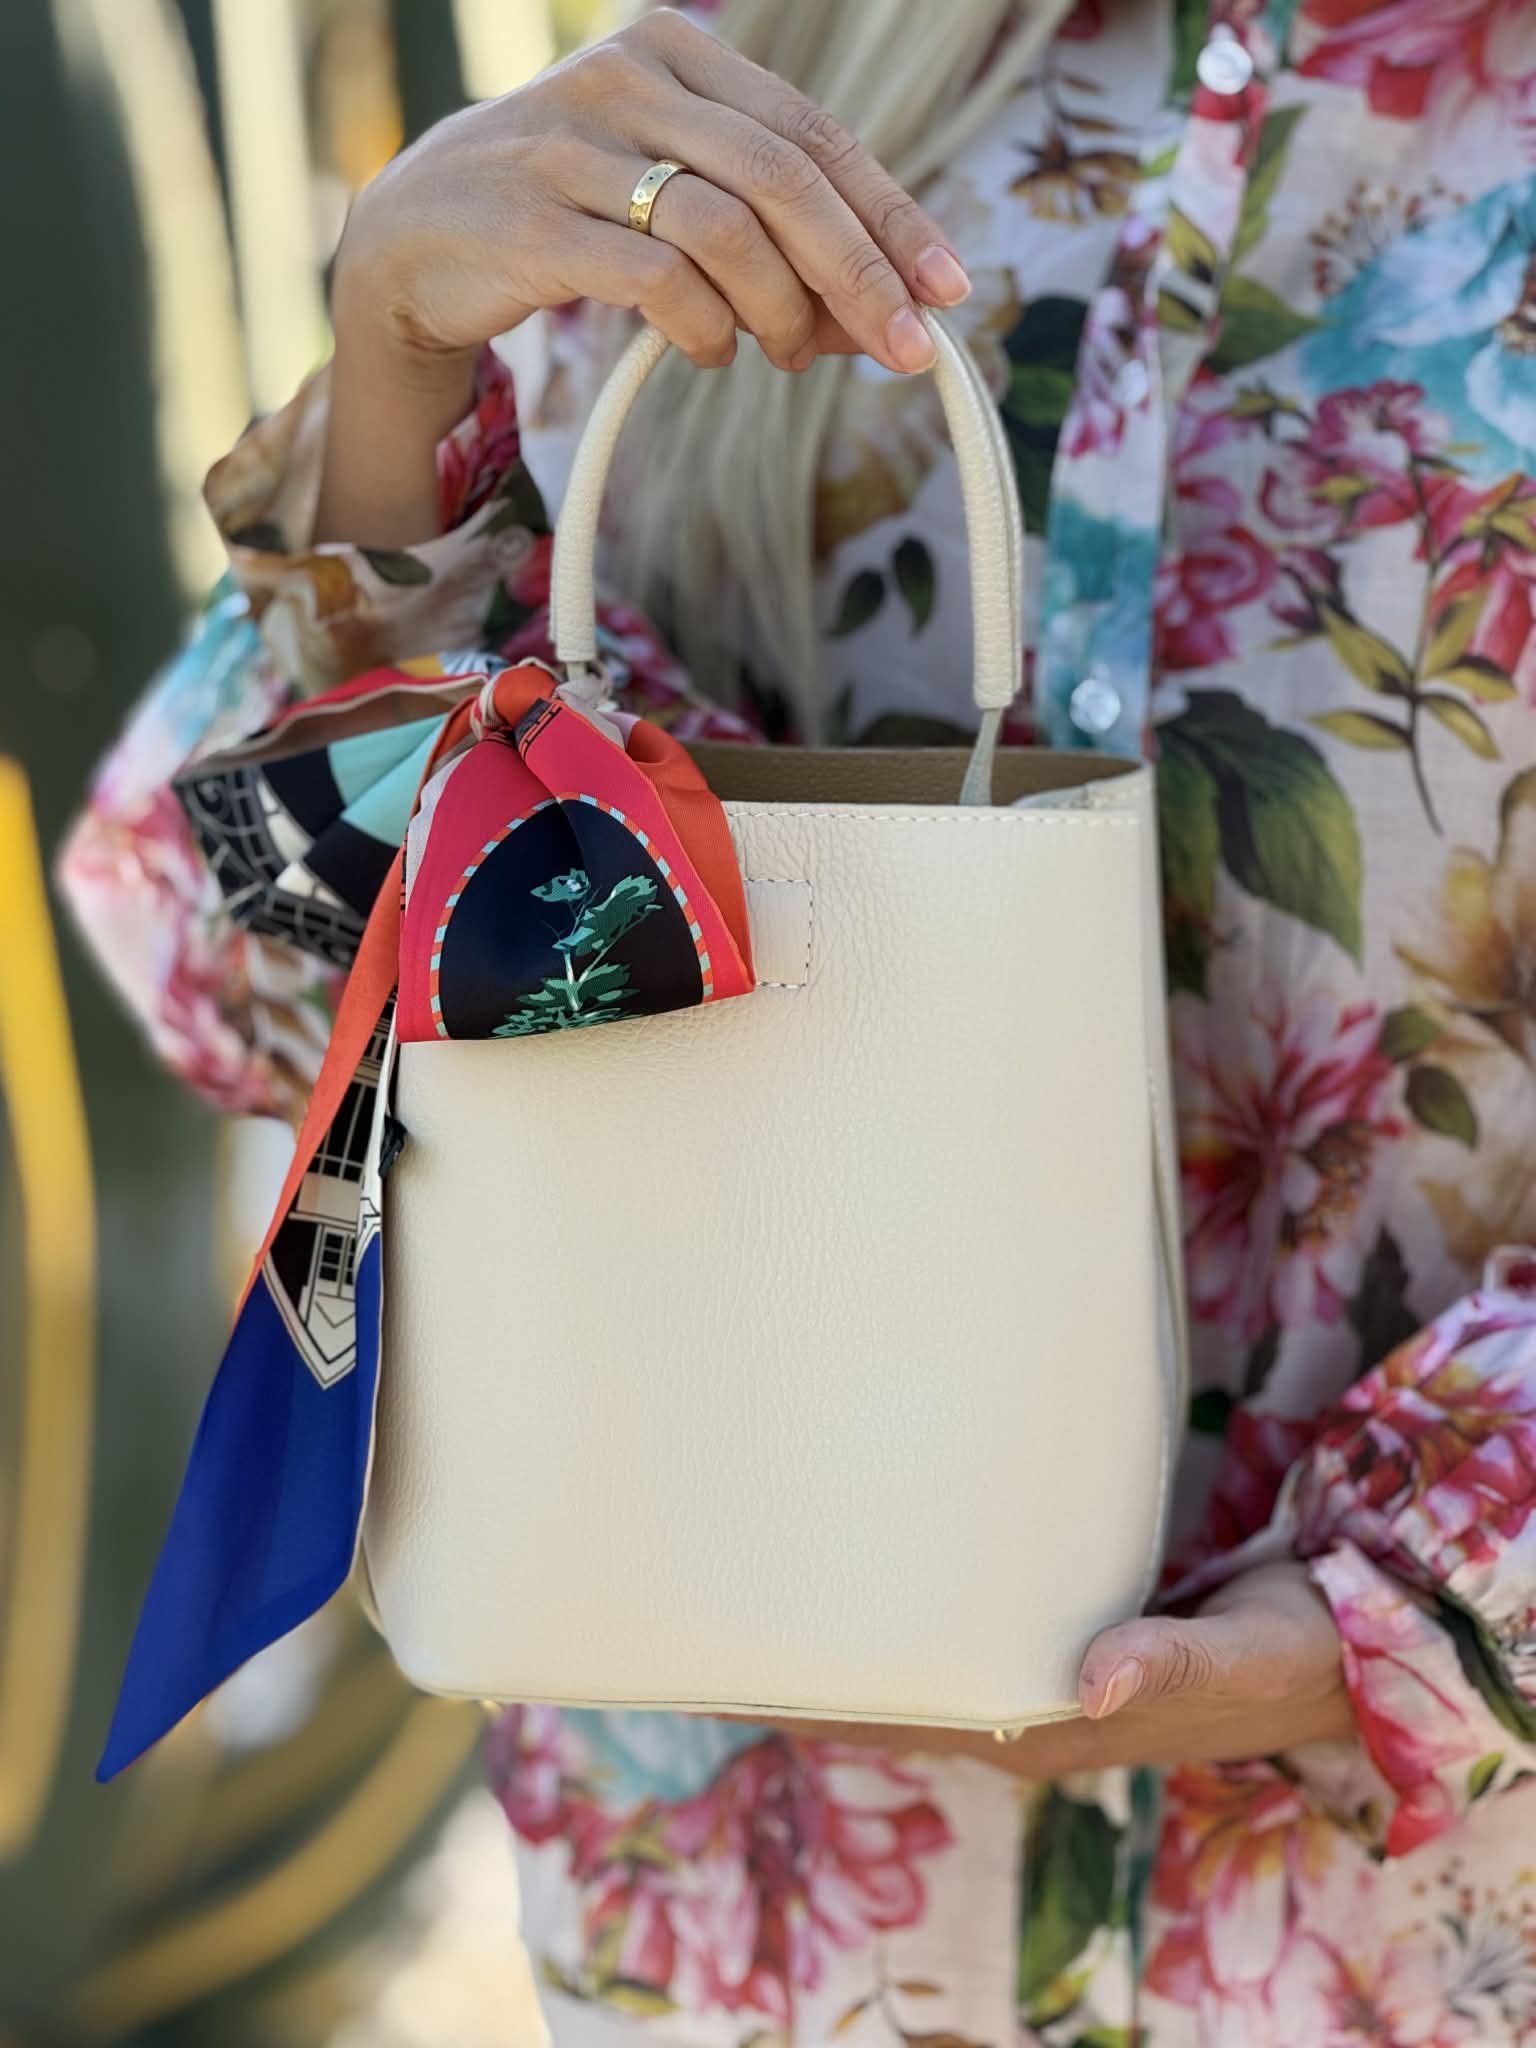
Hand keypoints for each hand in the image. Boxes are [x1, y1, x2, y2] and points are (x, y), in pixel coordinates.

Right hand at [317, 7, 969, 543]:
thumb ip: (768, 239)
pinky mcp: (535, 225)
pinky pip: (656, 280)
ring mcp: (574, 147)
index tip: (947, 288)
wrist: (413, 238)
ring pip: (726, 229)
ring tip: (792, 355)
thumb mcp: (670, 198)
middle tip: (905, 347)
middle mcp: (627, 79)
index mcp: (676, 50)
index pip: (812, 134)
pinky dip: (706, 329)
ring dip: (782, 310)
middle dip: (859, 271)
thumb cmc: (568, 216)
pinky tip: (716, 352)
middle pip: (783, 177)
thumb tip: (883, 315)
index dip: (891, 215)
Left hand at [758, 1562, 1353, 1774]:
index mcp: (1060, 1728)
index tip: (743, 1674)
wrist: (1342, 1649)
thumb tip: (1092, 1681)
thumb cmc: (1290, 1645)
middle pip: (896, 1704)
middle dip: (811, 1676)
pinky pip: (958, 1643)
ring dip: (847, 1654)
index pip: (918, 1721)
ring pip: (920, 1677)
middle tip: (715, 1620)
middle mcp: (1033, 1717)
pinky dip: (901, 1625)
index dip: (831, 1702)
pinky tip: (865, 1583)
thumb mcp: (1248, 1650)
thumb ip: (1176, 1657)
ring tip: (761, 1600)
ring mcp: (1041, 1688)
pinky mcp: (1058, 1651)